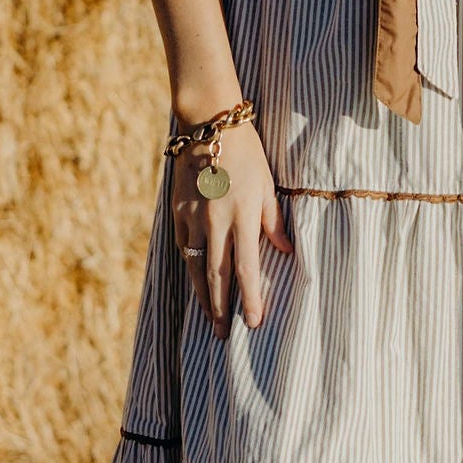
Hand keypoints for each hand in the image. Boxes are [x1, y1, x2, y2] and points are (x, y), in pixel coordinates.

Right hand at [171, 124, 292, 329]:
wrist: (208, 128)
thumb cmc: (246, 155)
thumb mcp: (267, 186)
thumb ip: (273, 220)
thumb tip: (284, 249)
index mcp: (242, 218)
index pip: (246, 270)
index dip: (250, 299)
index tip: (254, 322)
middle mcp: (215, 224)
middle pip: (217, 277)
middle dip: (221, 309)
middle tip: (223, 335)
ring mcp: (192, 219)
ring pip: (196, 268)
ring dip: (202, 297)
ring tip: (209, 318)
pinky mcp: (177, 212)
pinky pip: (183, 248)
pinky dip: (190, 269)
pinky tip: (195, 284)